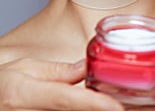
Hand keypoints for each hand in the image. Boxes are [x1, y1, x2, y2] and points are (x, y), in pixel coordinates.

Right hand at [0, 57, 123, 110]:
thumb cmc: (2, 86)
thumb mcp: (25, 69)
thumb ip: (57, 72)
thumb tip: (85, 67)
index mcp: (26, 95)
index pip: (65, 99)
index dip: (92, 103)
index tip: (116, 106)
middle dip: (99, 110)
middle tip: (124, 103)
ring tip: (108, 104)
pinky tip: (93, 107)